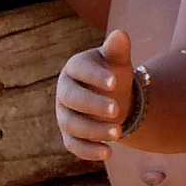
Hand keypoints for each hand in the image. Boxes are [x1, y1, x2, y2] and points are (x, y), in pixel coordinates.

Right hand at [55, 30, 133, 160]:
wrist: (112, 100)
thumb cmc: (112, 75)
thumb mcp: (117, 62)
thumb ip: (117, 49)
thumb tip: (121, 33)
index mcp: (74, 68)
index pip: (79, 70)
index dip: (95, 76)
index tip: (114, 82)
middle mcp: (64, 91)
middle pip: (72, 99)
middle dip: (93, 105)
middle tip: (118, 110)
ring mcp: (64, 115)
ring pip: (72, 125)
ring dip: (94, 130)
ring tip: (119, 133)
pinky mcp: (69, 136)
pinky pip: (73, 146)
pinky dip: (89, 151)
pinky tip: (108, 152)